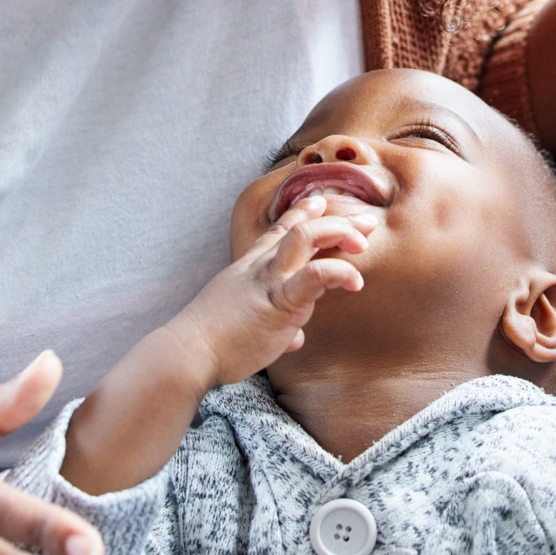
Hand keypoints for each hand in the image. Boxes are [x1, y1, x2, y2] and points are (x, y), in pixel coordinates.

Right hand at [168, 195, 374, 390]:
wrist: (188, 353)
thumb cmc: (213, 344)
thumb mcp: (244, 324)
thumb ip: (275, 326)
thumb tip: (294, 339)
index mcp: (252, 268)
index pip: (279, 231)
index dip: (302, 213)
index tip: (321, 201)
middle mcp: (262, 266)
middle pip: (302, 228)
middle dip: (337, 221)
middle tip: (367, 223)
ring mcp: (271, 280)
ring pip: (307, 238)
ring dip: (340, 233)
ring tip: (363, 243)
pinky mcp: (281, 301)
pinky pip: (314, 276)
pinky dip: (338, 271)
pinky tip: (356, 281)